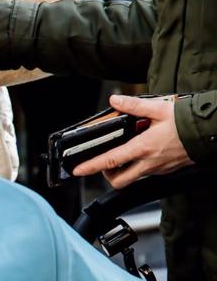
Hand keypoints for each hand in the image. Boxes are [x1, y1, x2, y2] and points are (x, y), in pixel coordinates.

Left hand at [73, 94, 193, 187]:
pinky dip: (139, 165)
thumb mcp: (159, 109)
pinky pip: (146, 172)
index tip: (78, 171)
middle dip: (107, 175)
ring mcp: (158, 169)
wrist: (212, 132)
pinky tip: (142, 151)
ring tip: (124, 153)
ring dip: (123, 170)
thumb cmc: (188, 122)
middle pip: (119, 180)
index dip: (91, 167)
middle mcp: (148, 163)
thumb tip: (116, 100)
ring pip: (133, 177)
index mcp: (142, 148)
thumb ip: (134, 106)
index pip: (110, 161)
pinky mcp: (166, 170)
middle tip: (103, 163)